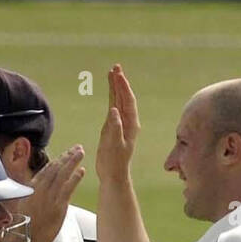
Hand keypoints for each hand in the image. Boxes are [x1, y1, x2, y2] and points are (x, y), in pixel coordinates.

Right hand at [22, 145, 84, 241]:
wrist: (23, 241)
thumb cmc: (22, 228)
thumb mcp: (20, 207)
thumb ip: (29, 196)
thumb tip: (33, 193)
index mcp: (31, 188)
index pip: (46, 170)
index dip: (57, 161)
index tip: (64, 155)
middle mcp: (41, 189)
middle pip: (56, 168)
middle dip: (67, 156)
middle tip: (76, 148)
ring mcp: (50, 196)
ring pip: (62, 174)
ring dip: (72, 161)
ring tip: (80, 153)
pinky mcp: (58, 206)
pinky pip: (68, 188)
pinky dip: (75, 178)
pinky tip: (81, 170)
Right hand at [96, 64, 138, 184]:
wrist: (113, 174)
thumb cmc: (115, 162)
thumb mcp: (115, 145)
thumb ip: (115, 127)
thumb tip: (113, 110)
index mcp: (131, 124)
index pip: (128, 101)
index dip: (123, 87)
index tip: (118, 74)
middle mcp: (128, 121)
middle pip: (124, 97)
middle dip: (120, 82)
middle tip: (116, 67)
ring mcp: (120, 123)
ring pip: (118, 100)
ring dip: (116, 87)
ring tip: (112, 72)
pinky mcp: (112, 126)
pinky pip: (112, 107)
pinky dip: (111, 96)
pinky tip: (109, 89)